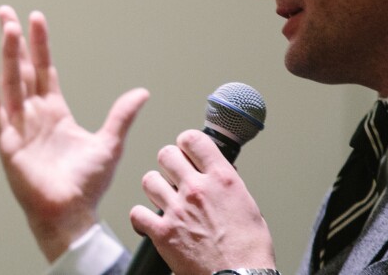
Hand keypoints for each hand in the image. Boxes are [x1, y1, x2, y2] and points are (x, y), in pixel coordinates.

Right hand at [0, 5, 148, 261]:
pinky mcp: (8, 145)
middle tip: (6, 12)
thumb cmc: (87, 184)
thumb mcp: (110, 142)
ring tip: (7, 28)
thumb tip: (142, 91)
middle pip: (22, 70)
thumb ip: (122, 115)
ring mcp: (19, 128)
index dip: (40, 45)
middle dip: (15, 41)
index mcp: (56, 113)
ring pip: (10, 84)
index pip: (45, 70)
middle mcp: (34, 116)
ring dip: (8, 56)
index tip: (36, 19)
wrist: (72, 213)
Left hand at [130, 130, 275, 274]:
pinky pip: (137, 213)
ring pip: (149, 180)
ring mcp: (177, 209)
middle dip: (169, 162)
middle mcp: (197, 189)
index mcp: (222, 178)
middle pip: (166, 154)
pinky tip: (151, 222)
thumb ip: (228, 186)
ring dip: (155, 187)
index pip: (193, 139)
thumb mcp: (248, 205)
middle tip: (173, 173)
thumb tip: (220, 177)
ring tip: (163, 197)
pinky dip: (142, 218)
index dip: (186, 142)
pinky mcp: (163, 232)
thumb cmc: (249, 248)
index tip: (186, 149)